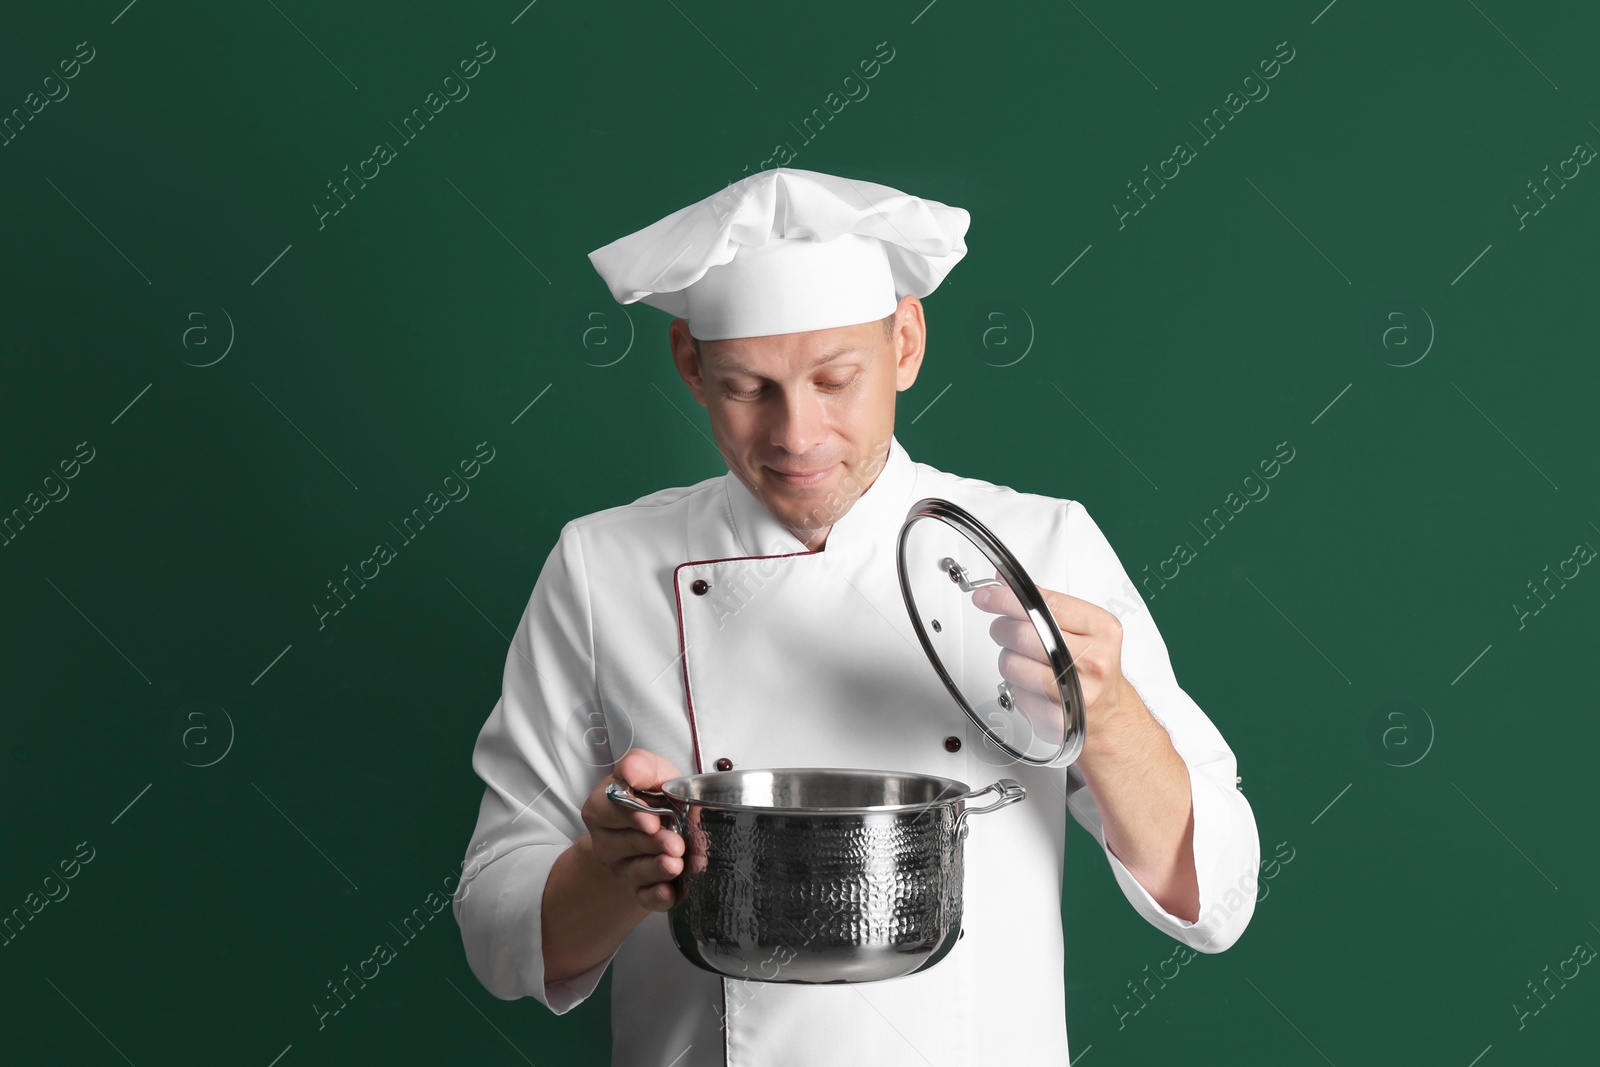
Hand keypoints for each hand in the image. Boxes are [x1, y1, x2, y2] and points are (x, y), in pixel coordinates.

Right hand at [580, 747, 686, 912]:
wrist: (669, 819)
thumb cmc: (656, 792)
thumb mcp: (650, 770)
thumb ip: (639, 766)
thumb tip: (631, 771)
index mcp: (602, 809)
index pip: (607, 812)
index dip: (630, 816)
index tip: (652, 820)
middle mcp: (608, 841)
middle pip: (623, 844)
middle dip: (651, 844)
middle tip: (675, 844)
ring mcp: (623, 867)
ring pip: (635, 872)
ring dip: (656, 869)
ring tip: (676, 864)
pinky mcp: (641, 889)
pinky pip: (644, 897)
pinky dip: (657, 897)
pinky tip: (670, 893)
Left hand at [970, 576, 1134, 755]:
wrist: (1110, 710)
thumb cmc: (1093, 664)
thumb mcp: (1083, 626)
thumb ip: (1046, 603)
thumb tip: (1004, 584)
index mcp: (1101, 629)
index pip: (1045, 606)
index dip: (1009, 598)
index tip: (988, 596)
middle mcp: (1093, 659)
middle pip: (1022, 635)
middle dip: (1002, 629)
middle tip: (1003, 630)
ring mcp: (1076, 690)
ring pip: (1012, 665)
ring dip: (1008, 660)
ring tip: (1024, 661)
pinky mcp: (1058, 717)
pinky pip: (1014, 692)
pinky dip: (1015, 686)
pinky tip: (1032, 685)